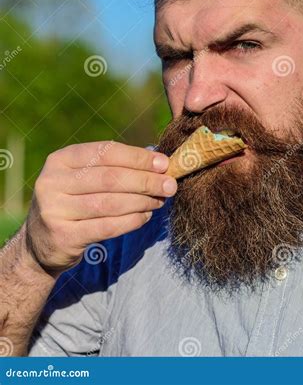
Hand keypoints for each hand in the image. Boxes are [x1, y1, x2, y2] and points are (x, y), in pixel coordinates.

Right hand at [25, 141, 175, 274]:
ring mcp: (54, 210)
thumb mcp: (85, 177)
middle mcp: (52, 181)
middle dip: (146, 181)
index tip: (164, 164)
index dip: (138, 157)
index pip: (106, 152)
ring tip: (160, 201)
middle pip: (110, 178)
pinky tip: (145, 216)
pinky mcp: (63, 236)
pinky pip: (108, 227)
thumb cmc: (75, 201)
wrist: (41, 242)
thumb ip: (116, 167)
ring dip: (142, 202)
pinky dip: (132, 221)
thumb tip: (159, 162)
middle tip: (170, 185)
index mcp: (61, 159)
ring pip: (111, 203)